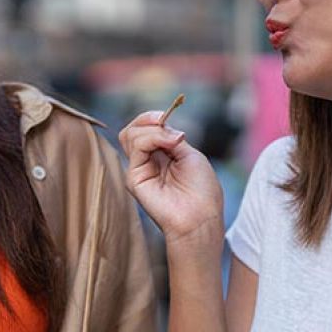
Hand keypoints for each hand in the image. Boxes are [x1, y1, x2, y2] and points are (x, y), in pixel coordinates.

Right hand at [118, 111, 223, 240]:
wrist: (201, 217)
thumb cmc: (202, 191)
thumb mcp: (190, 155)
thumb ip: (171, 138)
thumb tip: (161, 126)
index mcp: (160, 156)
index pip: (144, 129)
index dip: (152, 118)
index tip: (166, 114)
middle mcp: (147, 162)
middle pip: (132, 130)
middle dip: (147, 119)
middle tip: (164, 122)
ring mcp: (139, 170)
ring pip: (130, 135)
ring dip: (153, 130)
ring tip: (173, 141)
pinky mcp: (134, 179)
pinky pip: (136, 148)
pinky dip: (152, 139)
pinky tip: (170, 145)